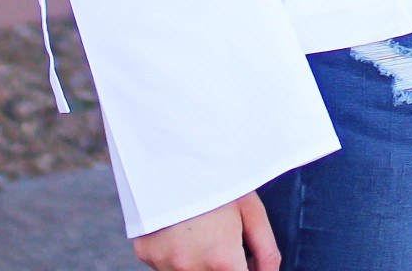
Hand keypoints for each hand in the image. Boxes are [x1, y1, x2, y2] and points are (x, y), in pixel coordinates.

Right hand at [133, 192, 278, 270]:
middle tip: (223, 241)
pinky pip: (165, 264)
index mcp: (221, 259)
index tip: (244, 261)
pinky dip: (176, 253)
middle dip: (223, 266)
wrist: (171, 152)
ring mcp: (164, 263)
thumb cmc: (215, 178)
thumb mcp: (251, 210)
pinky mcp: (145, 254)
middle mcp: (190, 267)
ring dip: (199, 262)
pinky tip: (179, 229)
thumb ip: (266, 252)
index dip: (247, 270)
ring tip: (201, 231)